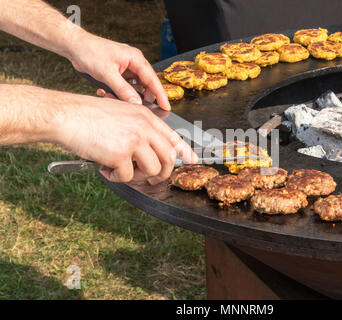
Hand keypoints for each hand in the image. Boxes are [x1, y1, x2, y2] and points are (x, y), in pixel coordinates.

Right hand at [55, 94, 196, 183]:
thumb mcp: (122, 113)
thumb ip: (139, 128)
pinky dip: (116, 178)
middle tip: (150, 178)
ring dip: (137, 177)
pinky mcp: (121, 154)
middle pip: (168, 158)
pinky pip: (127, 177)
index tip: (193, 160)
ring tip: (121, 171)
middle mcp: (144, 127)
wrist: (66, 115)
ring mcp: (134, 141)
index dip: (185, 151)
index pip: (173, 137)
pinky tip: (106, 170)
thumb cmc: (88, 115)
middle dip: (161, 173)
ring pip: (152, 170)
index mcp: (146, 117)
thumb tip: (149, 150)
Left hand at [68, 30, 169, 109]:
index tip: (166, 106)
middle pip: (146, 84)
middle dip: (141, 96)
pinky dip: (119, 92)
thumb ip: (123, 89)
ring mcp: (126, 67)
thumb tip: (136, 102)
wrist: (75, 46)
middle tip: (137, 107)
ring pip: (135, 87)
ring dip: (127, 95)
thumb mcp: (107, 73)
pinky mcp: (119, 72)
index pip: (152, 79)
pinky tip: (107, 92)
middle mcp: (133, 62)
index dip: (160, 94)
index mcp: (135, 58)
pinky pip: (125, 86)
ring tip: (112, 96)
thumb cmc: (90, 52)